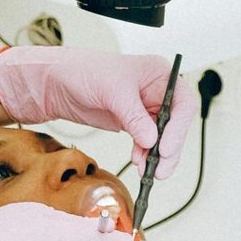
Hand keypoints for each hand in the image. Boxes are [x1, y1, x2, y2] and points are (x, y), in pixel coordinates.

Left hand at [0, 46, 194, 176]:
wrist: (57, 83)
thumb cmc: (84, 70)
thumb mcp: (113, 91)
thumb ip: (135, 116)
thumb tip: (152, 140)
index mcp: (160, 74)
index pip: (183, 103)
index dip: (178, 128)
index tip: (166, 147)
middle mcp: (157, 91)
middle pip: (176, 124)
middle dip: (169, 147)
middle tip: (160, 168)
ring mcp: (145, 108)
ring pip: (162, 137)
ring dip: (156, 155)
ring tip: (148, 170)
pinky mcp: (132, 122)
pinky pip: (146, 142)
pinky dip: (144, 153)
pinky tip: (139, 161)